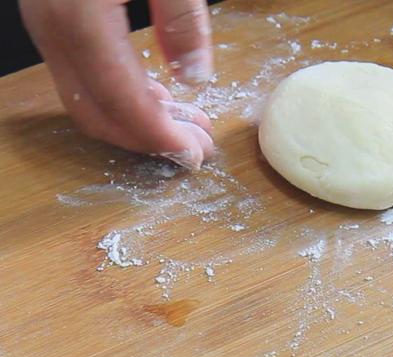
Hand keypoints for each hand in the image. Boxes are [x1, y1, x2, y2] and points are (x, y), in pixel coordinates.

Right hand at [19, 0, 214, 169]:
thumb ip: (181, 17)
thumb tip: (195, 76)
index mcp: (80, 16)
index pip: (120, 99)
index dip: (158, 135)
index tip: (193, 154)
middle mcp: (52, 27)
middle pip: (96, 111)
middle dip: (148, 140)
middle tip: (197, 147)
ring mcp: (46, 25)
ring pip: (85, 99)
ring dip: (136, 122)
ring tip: (187, 126)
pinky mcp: (53, 19)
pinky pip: (81, 76)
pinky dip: (119, 99)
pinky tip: (157, 99)